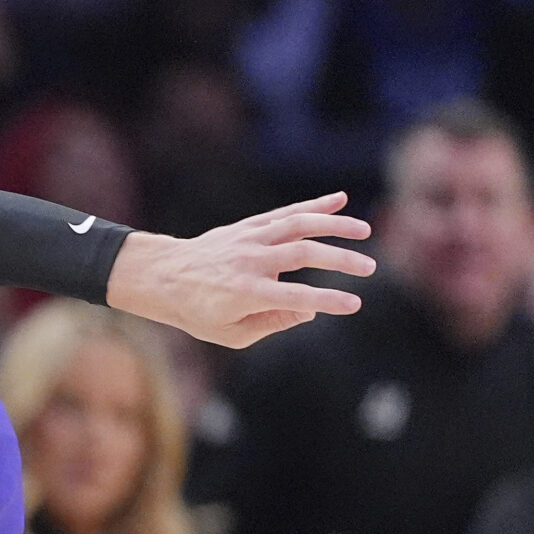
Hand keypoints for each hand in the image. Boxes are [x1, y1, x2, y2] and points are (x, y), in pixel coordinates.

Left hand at [106, 194, 375, 348]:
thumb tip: (310, 311)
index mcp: (246, 293)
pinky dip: (314, 205)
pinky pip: (285, 213)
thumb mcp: (230, 333)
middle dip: (340, 260)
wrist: (164, 277)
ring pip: (297, 226)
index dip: (326, 300)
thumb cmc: (198, 312)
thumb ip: (272, 323)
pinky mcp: (249, 227)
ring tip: (364, 231)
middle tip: (369, 268)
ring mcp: (250, 240)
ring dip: (334, 225)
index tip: (353, 304)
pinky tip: (341, 199)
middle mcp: (250, 262)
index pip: (294, 296)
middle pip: (302, 254)